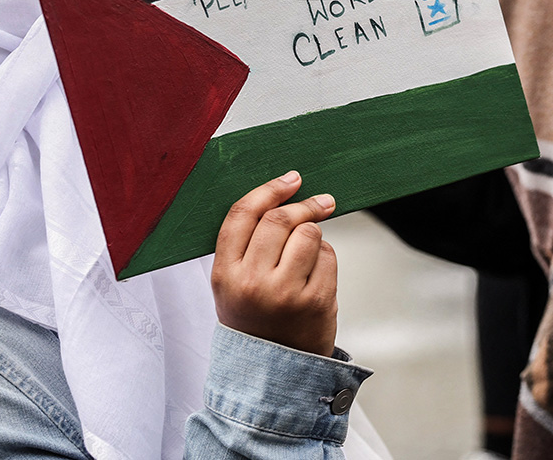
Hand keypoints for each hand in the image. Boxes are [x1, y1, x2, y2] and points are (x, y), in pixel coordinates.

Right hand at [211, 171, 338, 356]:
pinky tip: (316, 275)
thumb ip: (247, 243)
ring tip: (310, 252)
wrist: (271, 373)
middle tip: (321, 202)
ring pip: (308, 233)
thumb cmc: (253, 317)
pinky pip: (328, 256)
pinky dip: (326, 257)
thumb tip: (283, 193)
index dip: (268, 189)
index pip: (242, 215)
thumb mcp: (232, 283)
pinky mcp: (316, 302)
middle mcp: (252, 282)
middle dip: (303, 206)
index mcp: (225, 274)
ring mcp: (285, 293)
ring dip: (314, 234)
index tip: (290, 179)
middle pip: (279, 219)